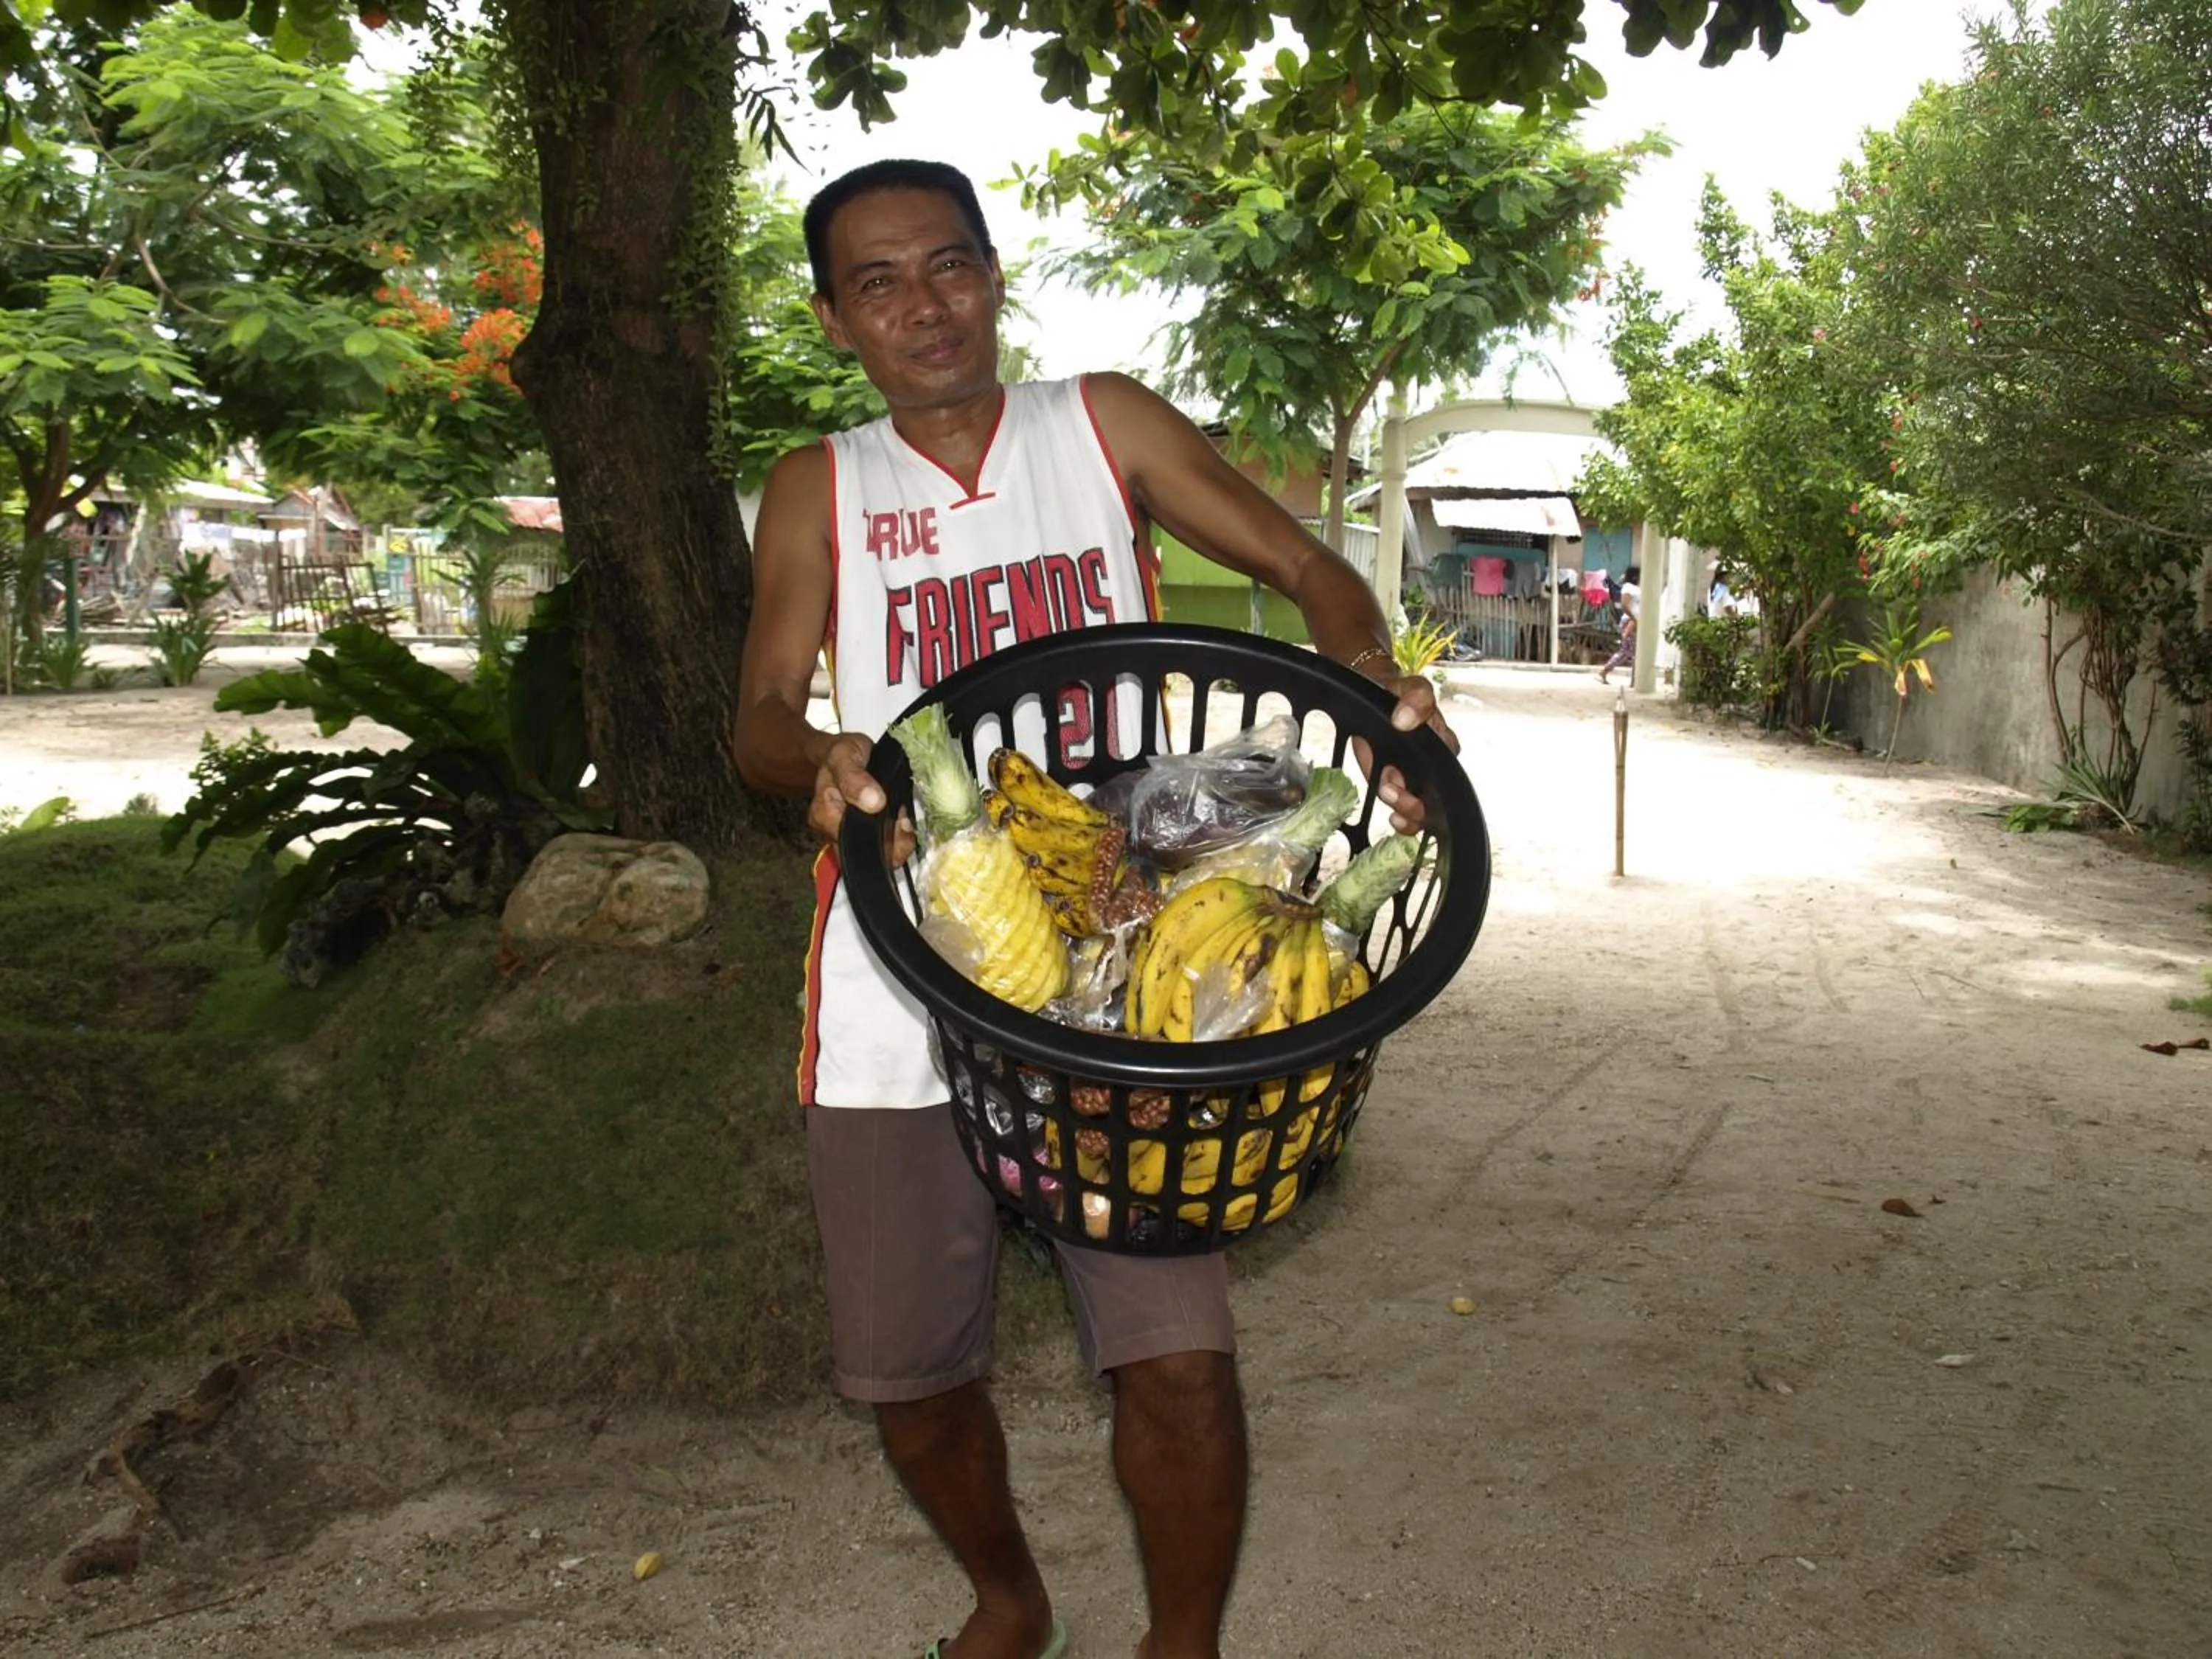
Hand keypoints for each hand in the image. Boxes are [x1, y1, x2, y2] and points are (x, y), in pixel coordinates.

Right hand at [810, 732, 915, 863]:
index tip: (900, 817)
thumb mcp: (844, 756)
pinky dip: (901, 838)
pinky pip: (887, 849)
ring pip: (881, 856)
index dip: (881, 834)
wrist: (846, 755)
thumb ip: (853, 778)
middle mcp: (834, 833)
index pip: (854, 841)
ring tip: (904, 817)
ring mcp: (851, 838)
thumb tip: (873, 802)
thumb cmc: (841, 754)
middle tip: (905, 818)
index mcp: (824, 814)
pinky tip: (903, 821)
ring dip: (901, 841)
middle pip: (869, 855)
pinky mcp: (866, 838)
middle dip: (894, 842)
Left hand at [1353, 673, 1460, 834]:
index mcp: (1441, 742)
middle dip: (1414, 801)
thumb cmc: (1395, 694)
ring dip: (1407, 811)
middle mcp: (1432, 764)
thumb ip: (1417, 698)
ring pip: (1424, 810)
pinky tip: (1394, 818)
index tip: (1403, 766)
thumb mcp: (1410, 687)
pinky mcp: (1397, 787)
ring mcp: (1414, 778)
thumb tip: (1406, 718)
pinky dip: (1404, 822)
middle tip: (1389, 786)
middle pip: (1437, 797)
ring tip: (1387, 794)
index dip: (1431, 773)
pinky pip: (1409, 814)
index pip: (1448, 765)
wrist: (1371, 697)